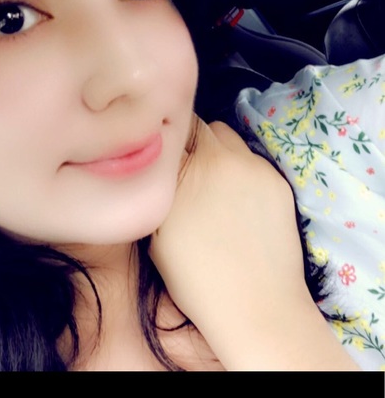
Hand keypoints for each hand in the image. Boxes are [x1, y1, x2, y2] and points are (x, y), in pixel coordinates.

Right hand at [150, 115, 358, 369]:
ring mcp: (253, 166)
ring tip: (214, 180)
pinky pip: (251, 158)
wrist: (256, 305)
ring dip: (217, 149)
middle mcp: (219, 158)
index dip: (166, 139)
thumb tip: (158, 162)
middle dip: (192, 140)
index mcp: (184, 171)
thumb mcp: (155, 230)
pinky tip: (238, 198)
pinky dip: (240, 168)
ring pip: (228, 137)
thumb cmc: (194, 277)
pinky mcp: (277, 179)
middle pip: (201, 125)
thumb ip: (157, 187)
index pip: (171, 131)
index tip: (164, 151)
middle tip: (188, 165)